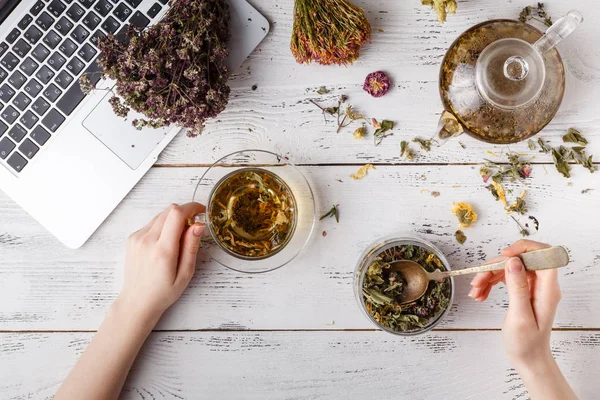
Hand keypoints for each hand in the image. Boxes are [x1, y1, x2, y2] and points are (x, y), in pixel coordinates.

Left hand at [117, 202, 205, 323]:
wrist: (137, 301)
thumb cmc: (163, 292)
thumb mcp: (185, 273)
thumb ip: (191, 247)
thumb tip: (198, 225)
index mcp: (163, 250)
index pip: (177, 214)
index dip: (192, 207)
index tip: (202, 211)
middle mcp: (147, 240)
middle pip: (169, 210)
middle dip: (185, 213)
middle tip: (193, 227)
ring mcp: (137, 238)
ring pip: (161, 215)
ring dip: (174, 219)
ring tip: (179, 238)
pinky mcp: (133, 238)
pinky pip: (152, 223)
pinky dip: (163, 226)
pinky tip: (166, 242)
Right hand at [469, 240, 560, 367]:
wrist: (528, 358)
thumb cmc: (526, 343)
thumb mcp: (520, 316)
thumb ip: (518, 287)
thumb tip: (514, 261)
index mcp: (547, 289)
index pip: (544, 254)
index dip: (524, 248)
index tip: (504, 255)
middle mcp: (542, 284)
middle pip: (518, 261)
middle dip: (495, 267)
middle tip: (477, 281)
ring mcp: (532, 286)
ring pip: (508, 268)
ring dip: (488, 276)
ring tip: (475, 291)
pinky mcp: (522, 290)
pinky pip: (505, 278)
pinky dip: (490, 283)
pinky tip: (480, 294)